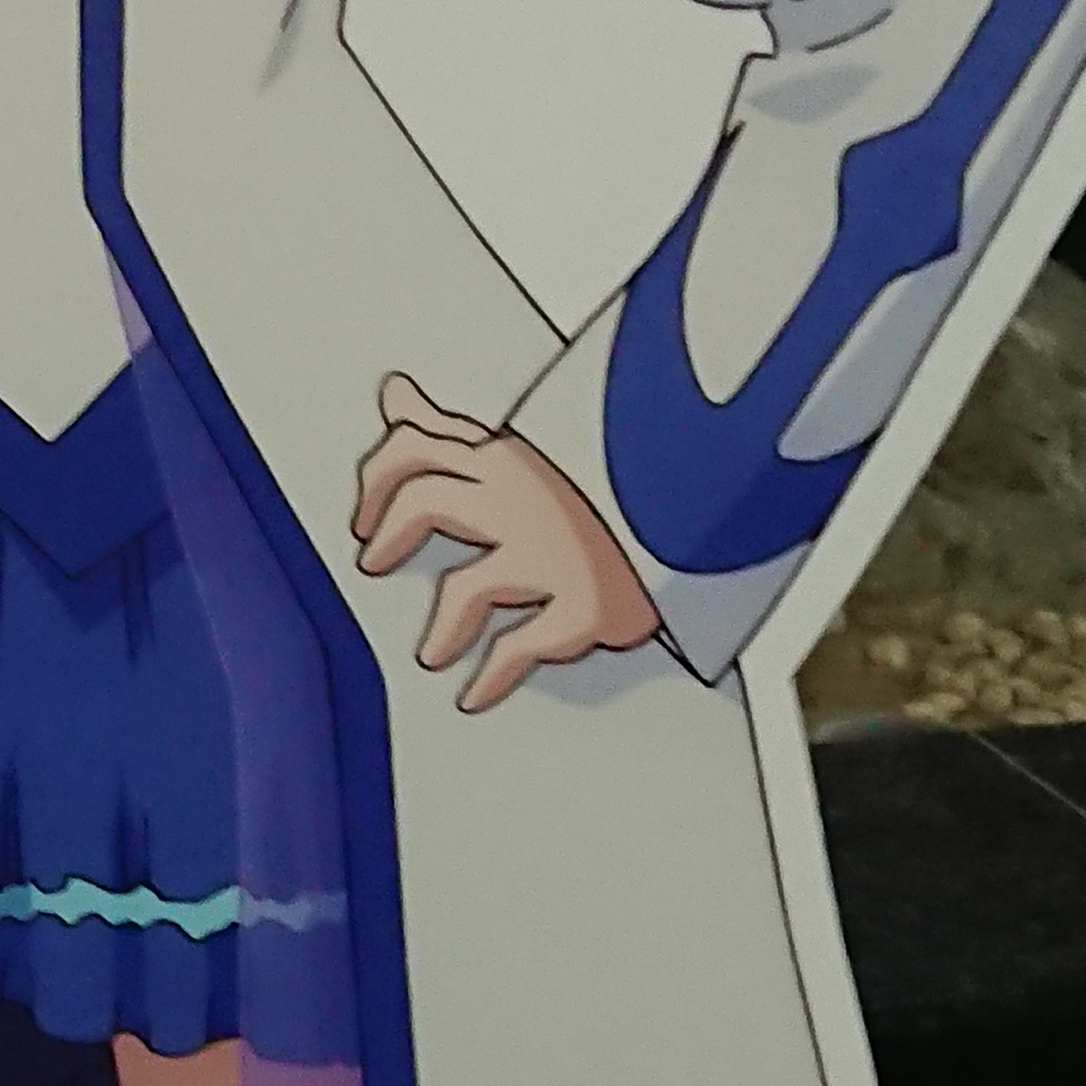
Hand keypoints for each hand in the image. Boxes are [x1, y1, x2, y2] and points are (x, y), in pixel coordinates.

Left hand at [350, 370, 662, 709]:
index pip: (415, 448)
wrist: (720, 496)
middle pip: (425, 503)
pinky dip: (490, 677)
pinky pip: (520, 648)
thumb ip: (457, 426)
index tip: (365, 514)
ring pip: (467, 588)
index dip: (377, 481)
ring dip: (442, 627)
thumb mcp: (534, 434)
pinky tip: (475, 694)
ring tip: (434, 651)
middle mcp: (523, 499)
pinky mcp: (587, 606)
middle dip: (389, 534)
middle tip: (377, 559)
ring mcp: (553, 555)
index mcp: (512, 453)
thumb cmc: (636, 466)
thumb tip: (392, 391)